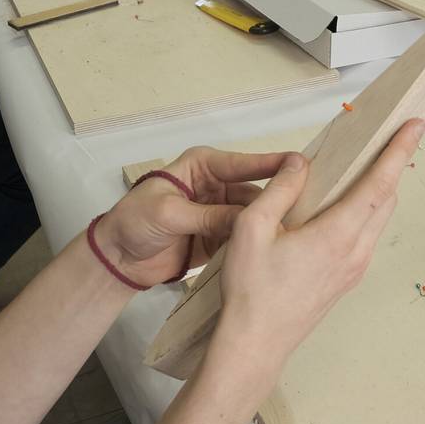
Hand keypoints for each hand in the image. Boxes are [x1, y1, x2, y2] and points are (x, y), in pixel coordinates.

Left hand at [96, 147, 295, 287]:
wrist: (117, 259)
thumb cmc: (134, 222)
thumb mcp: (170, 214)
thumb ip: (210, 216)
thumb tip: (248, 221)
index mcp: (203, 166)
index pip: (244, 164)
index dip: (273, 165)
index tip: (302, 166)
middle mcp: (215, 185)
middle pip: (254, 191)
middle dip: (276, 200)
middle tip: (307, 208)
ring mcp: (218, 212)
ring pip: (252, 216)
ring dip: (269, 224)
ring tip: (297, 231)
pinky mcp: (218, 237)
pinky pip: (243, 236)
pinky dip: (256, 242)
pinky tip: (276, 247)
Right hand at [211, 120, 424, 375]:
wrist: (255, 344)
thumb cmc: (251, 291)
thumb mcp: (252, 230)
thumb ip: (280, 190)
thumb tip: (300, 163)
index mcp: (338, 235)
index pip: (379, 183)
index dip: (398, 151)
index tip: (415, 125)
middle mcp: (356, 252)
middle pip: (386, 199)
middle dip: (392, 164)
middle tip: (389, 137)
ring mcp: (354, 269)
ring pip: (378, 219)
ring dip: (378, 189)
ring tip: (364, 165)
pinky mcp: (346, 280)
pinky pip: (366, 236)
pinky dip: (365, 211)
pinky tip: (342, 204)